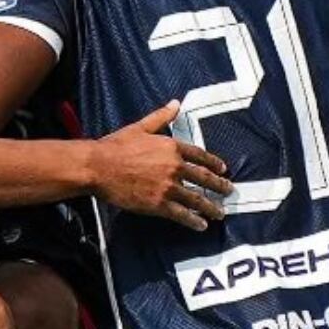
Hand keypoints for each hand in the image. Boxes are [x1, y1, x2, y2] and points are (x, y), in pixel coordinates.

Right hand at [92, 100, 232, 229]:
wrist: (99, 166)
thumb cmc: (116, 145)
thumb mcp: (140, 127)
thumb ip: (161, 117)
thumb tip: (176, 103)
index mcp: (171, 147)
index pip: (200, 155)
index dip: (213, 162)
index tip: (223, 169)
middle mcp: (174, 167)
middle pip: (203, 178)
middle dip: (219, 186)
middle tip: (229, 191)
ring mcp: (167, 187)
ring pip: (196, 199)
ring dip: (210, 207)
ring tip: (220, 213)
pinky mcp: (158, 204)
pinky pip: (181, 214)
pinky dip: (193, 221)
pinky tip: (201, 226)